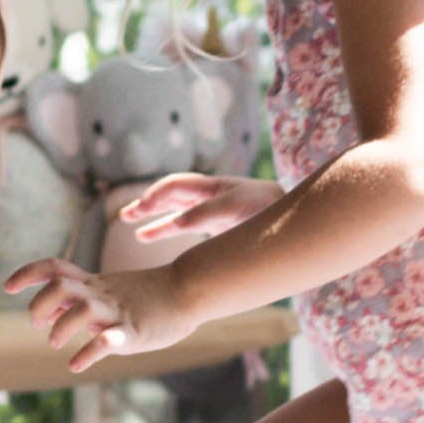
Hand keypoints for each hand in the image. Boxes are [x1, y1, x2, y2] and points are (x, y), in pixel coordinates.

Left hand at [4, 256, 197, 373]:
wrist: (189, 291)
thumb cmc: (148, 295)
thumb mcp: (108, 291)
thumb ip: (77, 299)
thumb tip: (47, 307)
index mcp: (93, 283)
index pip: (54, 268)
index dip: (27, 274)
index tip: (7, 287)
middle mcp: (101, 294)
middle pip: (60, 287)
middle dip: (39, 305)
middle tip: (38, 325)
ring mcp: (117, 312)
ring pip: (82, 310)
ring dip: (60, 327)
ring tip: (56, 344)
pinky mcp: (134, 332)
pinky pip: (108, 340)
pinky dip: (87, 353)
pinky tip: (75, 364)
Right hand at [116, 171, 281, 257]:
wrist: (296, 216)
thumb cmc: (268, 209)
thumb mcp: (237, 209)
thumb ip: (207, 213)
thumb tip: (177, 222)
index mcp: (213, 186)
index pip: (177, 186)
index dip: (157, 197)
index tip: (142, 212)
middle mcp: (209, 194)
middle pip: (171, 193)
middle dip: (148, 202)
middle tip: (127, 214)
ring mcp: (211, 208)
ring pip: (173, 208)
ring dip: (151, 214)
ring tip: (127, 220)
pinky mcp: (215, 224)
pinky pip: (182, 223)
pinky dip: (163, 228)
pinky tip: (144, 236)